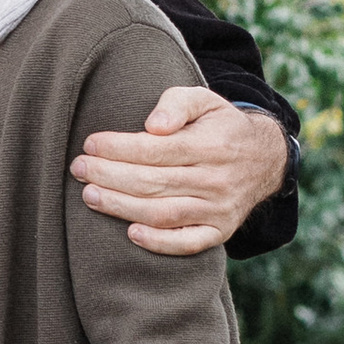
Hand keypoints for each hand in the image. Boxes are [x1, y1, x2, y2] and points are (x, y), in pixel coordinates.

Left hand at [71, 88, 288, 257]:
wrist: (264, 159)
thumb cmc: (219, 126)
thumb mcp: (204, 100)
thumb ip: (176, 104)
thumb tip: (153, 126)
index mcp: (211, 146)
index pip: (155, 150)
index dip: (118, 148)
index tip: (89, 144)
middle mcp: (216, 180)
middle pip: (153, 182)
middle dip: (109, 176)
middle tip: (79, 169)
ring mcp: (219, 209)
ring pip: (163, 213)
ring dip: (121, 207)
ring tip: (89, 195)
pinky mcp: (220, 231)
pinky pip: (188, 243)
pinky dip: (159, 242)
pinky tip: (131, 233)